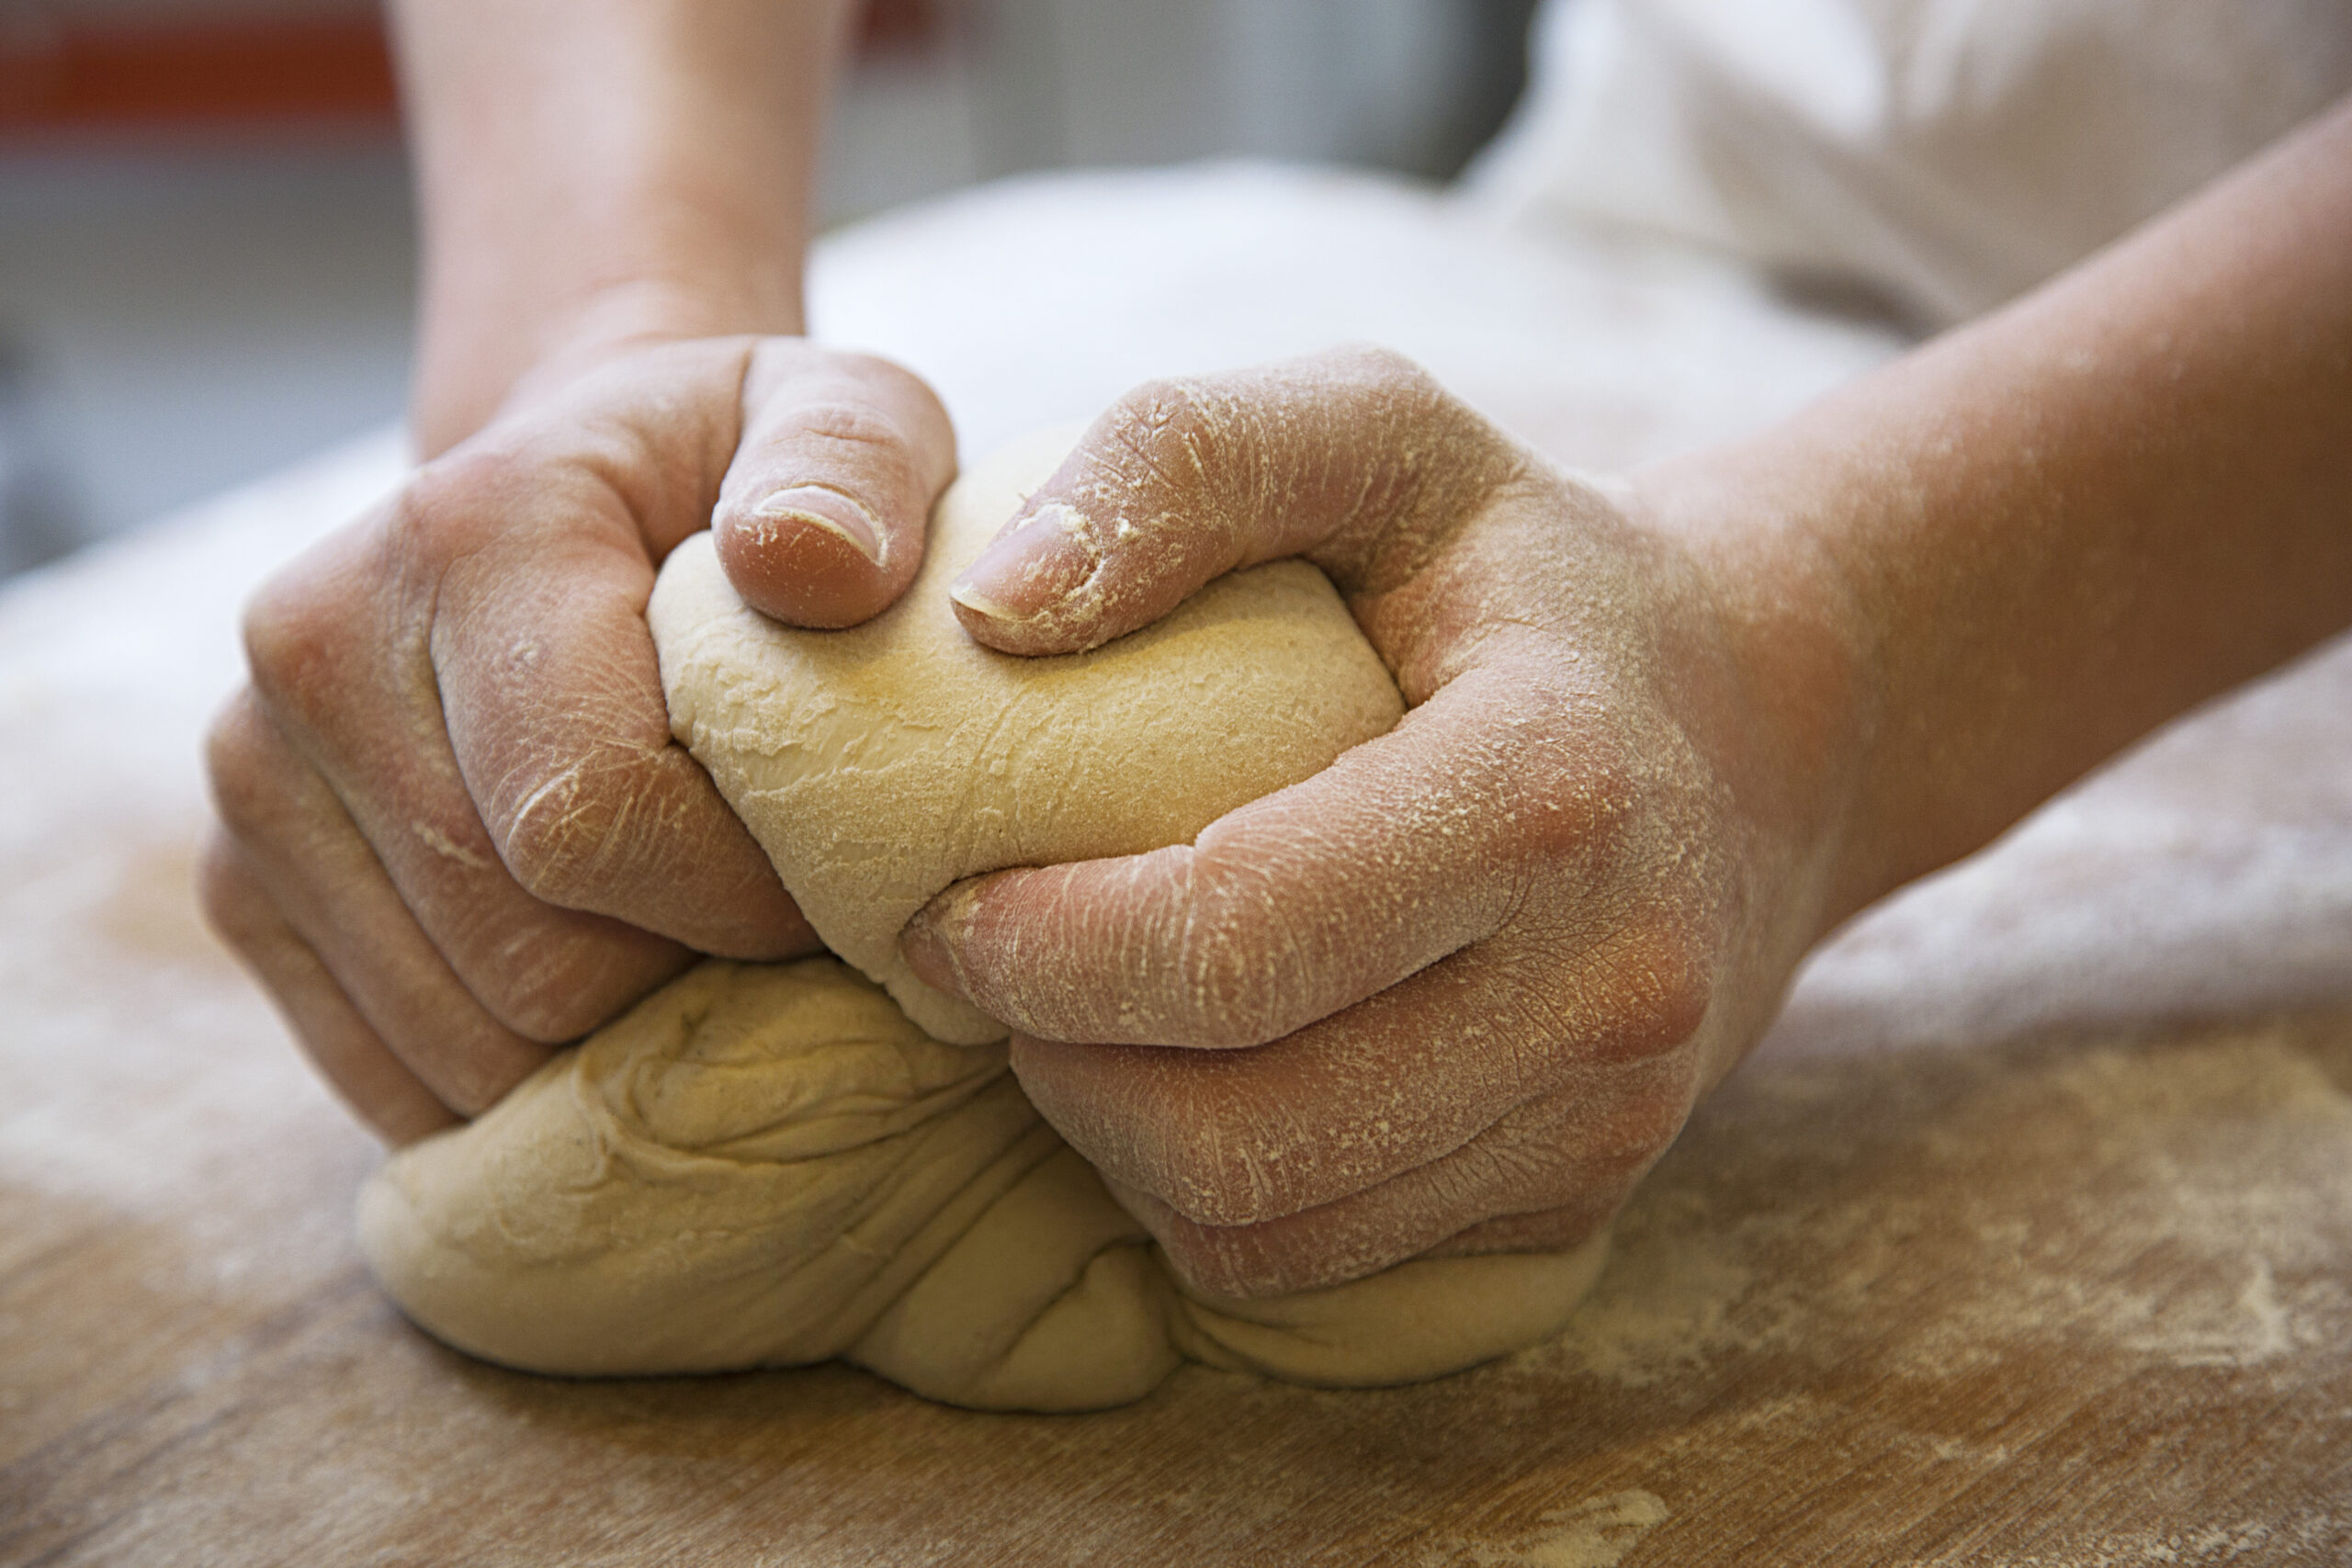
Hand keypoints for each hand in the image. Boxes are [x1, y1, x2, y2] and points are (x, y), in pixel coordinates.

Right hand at [203, 335, 955, 1143]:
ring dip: (617, 1040)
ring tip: (694, 938)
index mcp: (467, 535)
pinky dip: (528, 1080)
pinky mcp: (241, 882)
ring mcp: (256, 774)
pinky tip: (608, 985)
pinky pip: (398, 1077)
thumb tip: (806, 565)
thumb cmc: (737, 477)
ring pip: (468, 1042)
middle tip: (775, 924)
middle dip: (689, 977)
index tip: (829, 874)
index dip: (741, 897)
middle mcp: (316, 649)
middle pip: (530, 959)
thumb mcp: (845, 423)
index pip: (590, 818)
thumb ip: (856, 470)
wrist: (576, 488)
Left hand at [899, 347, 1861, 1297]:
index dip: (1043, 946)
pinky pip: (1326, 1263)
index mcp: (1548, 784)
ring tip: (1075, 1020)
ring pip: (1266, 1228)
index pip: (1237, 938)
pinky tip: (1185, 1076)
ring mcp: (1607, 1116)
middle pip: (1238, 1131)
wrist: (1763, 729)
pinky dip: (1208, 1196)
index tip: (947, 901)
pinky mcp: (1582, 1196)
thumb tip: (987, 613)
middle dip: (1055, 1066)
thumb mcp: (1381, 435)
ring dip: (1112, 1141)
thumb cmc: (1522, 571)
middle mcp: (1605, 983)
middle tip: (990, 970)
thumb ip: (1185, 458)